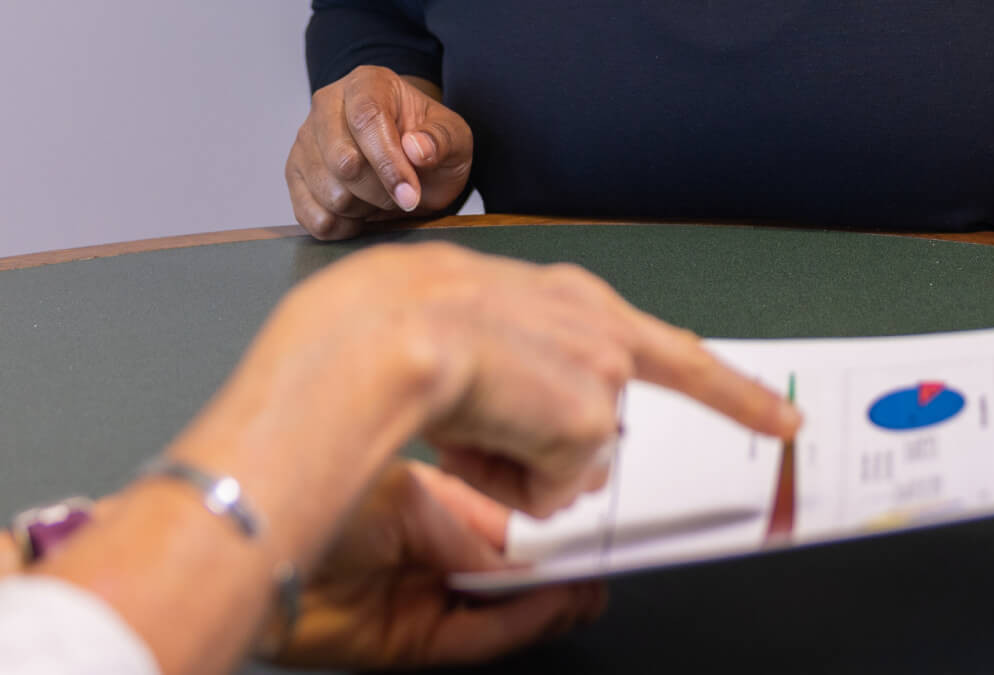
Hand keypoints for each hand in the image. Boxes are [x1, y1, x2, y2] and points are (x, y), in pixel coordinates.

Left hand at [270, 461, 604, 667]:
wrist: (251, 546)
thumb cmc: (312, 493)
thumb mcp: (415, 499)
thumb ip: (474, 529)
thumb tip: (528, 548)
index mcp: (430, 505)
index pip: (504, 523)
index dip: (547, 526)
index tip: (583, 515)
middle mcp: (429, 554)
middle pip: (509, 570)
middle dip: (558, 568)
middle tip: (599, 560)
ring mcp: (422, 600)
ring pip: (500, 609)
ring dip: (547, 601)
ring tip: (587, 585)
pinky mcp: (411, 643)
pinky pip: (476, 637)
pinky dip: (517, 624)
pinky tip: (549, 603)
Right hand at [285, 66, 473, 239]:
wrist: (409, 158)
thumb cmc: (429, 142)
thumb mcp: (454, 137)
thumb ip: (441, 139)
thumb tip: (416, 149)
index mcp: (367, 83)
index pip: (367, 118)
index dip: (388, 162)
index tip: (410, 194)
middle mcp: (327, 104)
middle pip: (342, 160)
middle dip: (379, 190)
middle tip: (404, 195)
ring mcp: (305, 140)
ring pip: (327, 191)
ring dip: (362, 208)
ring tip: (382, 197)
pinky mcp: (294, 175)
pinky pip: (310, 215)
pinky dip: (341, 225)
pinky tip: (360, 215)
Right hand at [402, 251, 801, 519]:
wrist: (391, 329)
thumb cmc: (402, 318)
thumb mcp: (476, 331)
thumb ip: (529, 372)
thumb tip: (558, 445)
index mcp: (570, 297)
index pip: (670, 350)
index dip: (735, 390)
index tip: (785, 418)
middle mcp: (599, 325)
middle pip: (610, 414)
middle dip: (559, 445)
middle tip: (503, 419)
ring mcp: (603, 370)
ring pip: (567, 461)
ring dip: (513, 463)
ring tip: (465, 414)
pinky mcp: (591, 419)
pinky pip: (548, 492)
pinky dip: (507, 482)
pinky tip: (478, 436)